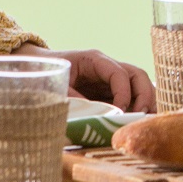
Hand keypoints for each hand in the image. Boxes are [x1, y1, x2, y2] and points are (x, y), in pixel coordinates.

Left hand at [15, 44, 155, 111]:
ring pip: (140, 84)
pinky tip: (139, 122)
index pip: (120, 73)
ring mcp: (111, 79)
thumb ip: (74, 98)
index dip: (124, 93)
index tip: (120, 112)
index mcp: (95, 60)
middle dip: (143, 95)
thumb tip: (92, 115)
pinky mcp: (110, 91)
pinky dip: (139, 107)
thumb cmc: (45, 73)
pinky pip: (131, 96)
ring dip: (146, 101)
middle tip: (139, 116)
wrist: (36, 68)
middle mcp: (108, 67)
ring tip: (145, 121)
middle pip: (137, 75)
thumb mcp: (56, 85)